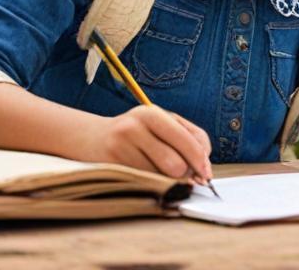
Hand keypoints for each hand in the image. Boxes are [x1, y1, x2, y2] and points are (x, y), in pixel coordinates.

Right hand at [76, 104, 212, 181]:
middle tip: (181, 176)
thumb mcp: (162, 124)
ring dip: (165, 181)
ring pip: (159, 178)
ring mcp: (120, 147)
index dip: (200, 161)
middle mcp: (134, 127)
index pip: (186, 140)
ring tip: (156, 170)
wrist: (92, 138)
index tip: (206, 175)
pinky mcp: (110, 166)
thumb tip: (204, 166)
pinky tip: (143, 174)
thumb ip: (189, 137)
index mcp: (152, 114)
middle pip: (175, 164)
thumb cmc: (137, 133)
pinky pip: (143, 184)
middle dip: (183, 175)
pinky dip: (149, 184)